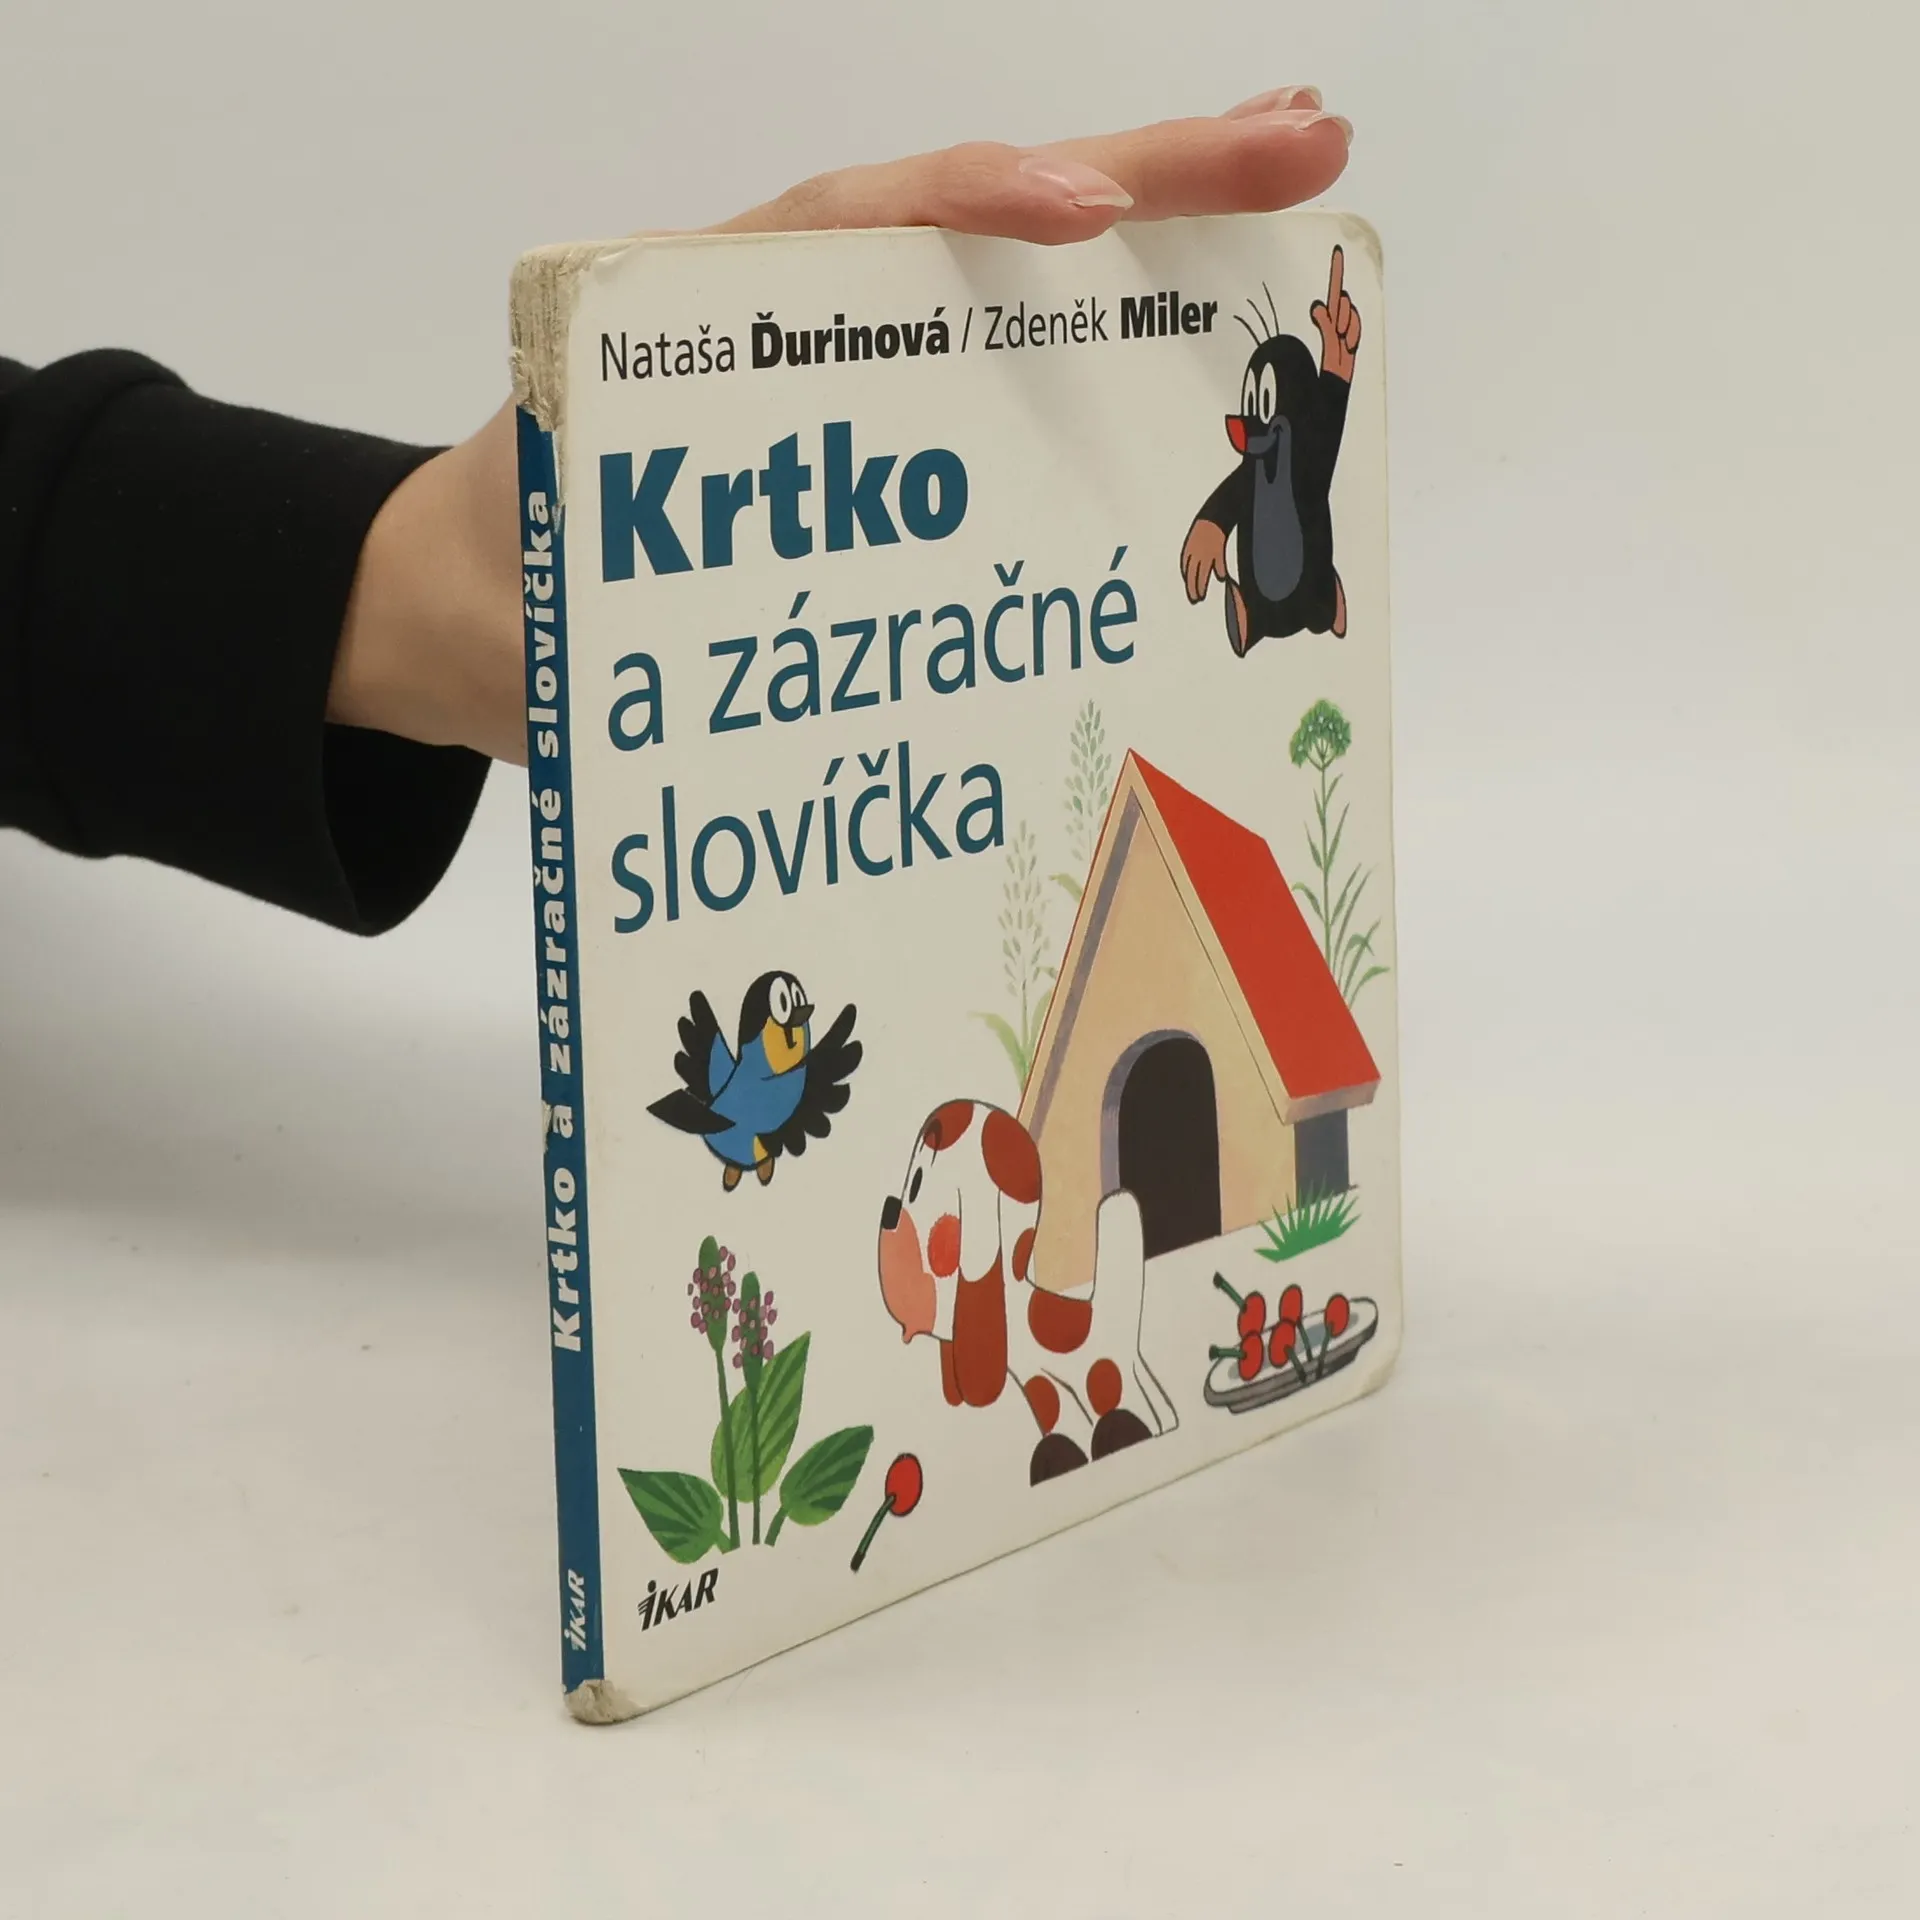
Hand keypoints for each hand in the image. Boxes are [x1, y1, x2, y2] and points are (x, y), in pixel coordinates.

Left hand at [331, 91, 1353, 764]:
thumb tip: (716, 585)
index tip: (1088, 212)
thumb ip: (620, 534)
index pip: (862, 223)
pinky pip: (1002, 375)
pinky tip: (1190, 345)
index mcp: (717, 312)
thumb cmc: (517, 576)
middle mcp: (805, 315)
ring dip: (1151, 233)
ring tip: (1287, 187)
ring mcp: (854, 365)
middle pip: (980, 218)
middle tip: (1302, 145)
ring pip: (1010, 283)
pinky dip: (1102, 347)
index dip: (977, 208)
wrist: (482, 612)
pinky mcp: (884, 435)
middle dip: (1143, 176)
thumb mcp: (552, 544)